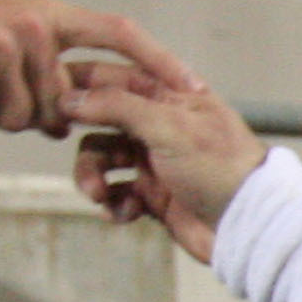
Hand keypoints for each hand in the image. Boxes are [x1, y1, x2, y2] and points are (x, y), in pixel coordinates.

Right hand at [0, 0, 187, 132]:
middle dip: (21, 110)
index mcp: (45, 12)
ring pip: (19, 119)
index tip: (196, 87)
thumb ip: (37, 70)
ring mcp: (1, 43)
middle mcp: (32, 24)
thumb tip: (63, 121)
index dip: (159, 61)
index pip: (118, 34)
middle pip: (57, 107)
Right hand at [64, 68, 267, 262]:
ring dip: (93, 177)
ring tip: (99, 194)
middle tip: (68, 147)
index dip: (83, 83)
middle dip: (84, 139)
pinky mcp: (153, 195)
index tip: (52, 93)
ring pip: (101, 160)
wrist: (248, 226)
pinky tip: (125, 213)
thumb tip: (72, 97)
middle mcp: (159, 124)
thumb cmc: (222, 167)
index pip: (116, 76)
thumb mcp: (170, 127)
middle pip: (100, 120)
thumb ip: (118, 106)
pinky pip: (115, 193)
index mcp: (170, 96)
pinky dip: (114, 204)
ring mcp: (155, 160)